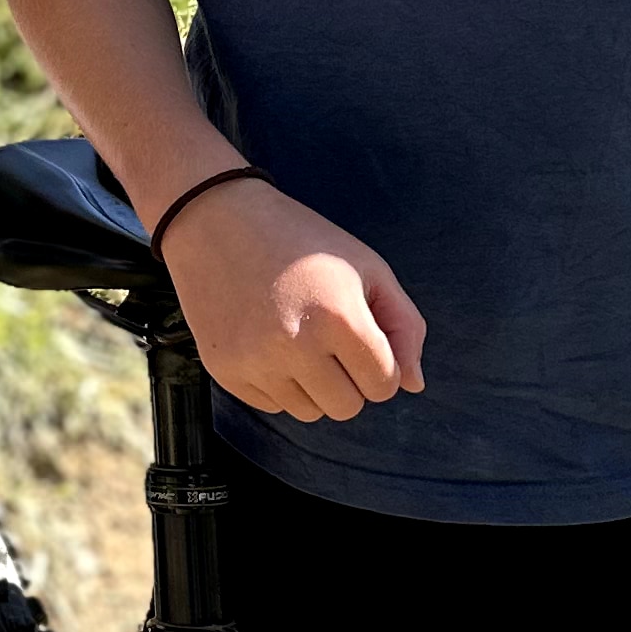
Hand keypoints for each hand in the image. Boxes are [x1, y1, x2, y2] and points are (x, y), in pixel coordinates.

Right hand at [164, 175, 427, 423]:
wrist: (216, 219)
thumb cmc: (301, 240)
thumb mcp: (366, 267)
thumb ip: (403, 325)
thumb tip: (414, 385)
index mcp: (339, 317)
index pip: (384, 385)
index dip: (382, 362)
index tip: (362, 333)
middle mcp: (295, 345)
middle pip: (348, 408)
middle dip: (350, 380)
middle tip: (331, 339)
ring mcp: (255, 361)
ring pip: (309, 412)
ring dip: (314, 385)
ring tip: (299, 337)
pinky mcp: (224, 371)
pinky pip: (272, 405)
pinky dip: (279, 382)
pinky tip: (268, 339)